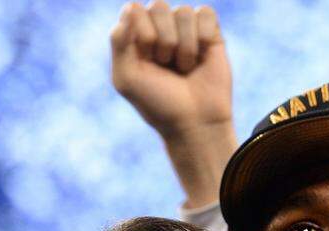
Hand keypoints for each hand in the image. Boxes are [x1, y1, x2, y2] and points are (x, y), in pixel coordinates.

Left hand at [110, 1, 231, 137]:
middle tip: (166, 65)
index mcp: (134, 34)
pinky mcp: (209, 31)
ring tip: (184, 67)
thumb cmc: (157, 103)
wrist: (194, 122)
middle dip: (164, 41)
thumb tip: (131, 7)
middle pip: (158, 5)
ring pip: (183, 12)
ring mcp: (184, 27)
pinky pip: (205, 13)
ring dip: (185, 47)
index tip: (148, 62)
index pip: (134, 10)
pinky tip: (201, 58)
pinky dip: (203, 38)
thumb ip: (119, 41)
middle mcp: (158, 26)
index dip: (144, 36)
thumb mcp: (126, 78)